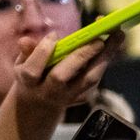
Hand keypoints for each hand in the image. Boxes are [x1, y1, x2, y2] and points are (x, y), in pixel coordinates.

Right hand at [0, 32, 124, 139]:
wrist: (40, 104)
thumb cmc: (32, 75)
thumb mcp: (23, 63)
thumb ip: (27, 52)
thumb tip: (25, 41)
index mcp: (29, 83)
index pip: (33, 71)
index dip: (42, 53)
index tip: (54, 35)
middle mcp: (49, 92)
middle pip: (61, 76)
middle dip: (79, 55)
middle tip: (97, 37)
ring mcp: (68, 96)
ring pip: (88, 79)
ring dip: (103, 56)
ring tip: (117, 36)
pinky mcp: (83, 96)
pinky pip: (96, 78)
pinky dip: (105, 59)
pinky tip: (113, 42)